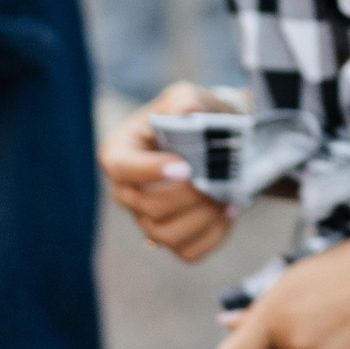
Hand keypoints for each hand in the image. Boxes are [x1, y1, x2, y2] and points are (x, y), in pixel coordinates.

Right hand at [100, 82, 237, 263]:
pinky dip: (214, 235)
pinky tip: (229, 211)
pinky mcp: (170, 237)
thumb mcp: (187, 96)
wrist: (217, 140)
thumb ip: (185, 101)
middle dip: (190, 195)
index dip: (151, 171)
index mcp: (120, 152)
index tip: (187, 167)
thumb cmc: (194, 115)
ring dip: (205, 217)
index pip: (122, 168)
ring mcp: (146, 219)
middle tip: (219, 179)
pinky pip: (189, 252)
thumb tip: (187, 111)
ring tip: (228, 195)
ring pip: (168, 235)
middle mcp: (127, 191)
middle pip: (149, 208)